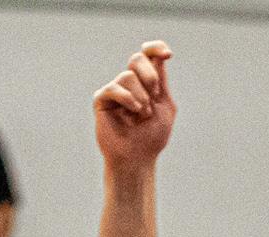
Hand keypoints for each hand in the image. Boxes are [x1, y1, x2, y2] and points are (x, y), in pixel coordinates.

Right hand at [93, 42, 176, 169]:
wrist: (138, 157)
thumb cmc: (152, 135)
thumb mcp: (165, 106)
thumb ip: (162, 82)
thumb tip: (160, 57)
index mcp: (147, 82)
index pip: (148, 55)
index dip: (155, 48)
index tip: (167, 54)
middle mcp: (130, 83)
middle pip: (137, 59)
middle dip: (150, 76)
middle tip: (155, 95)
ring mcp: (115, 90)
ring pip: (128, 76)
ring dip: (142, 97)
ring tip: (142, 114)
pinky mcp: (102, 99)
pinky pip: (114, 88)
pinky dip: (128, 99)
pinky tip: (133, 113)